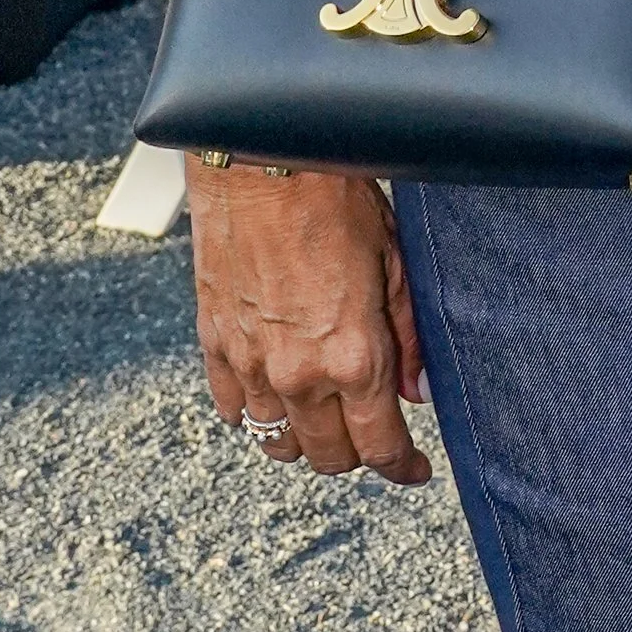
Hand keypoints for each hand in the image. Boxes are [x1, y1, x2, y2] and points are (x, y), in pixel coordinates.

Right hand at [189, 163, 431, 481]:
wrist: (262, 160)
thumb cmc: (335, 197)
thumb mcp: (395, 259)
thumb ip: (407, 335)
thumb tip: (417, 391)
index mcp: (353, 356)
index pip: (379, 447)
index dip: (402, 467)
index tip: (415, 470)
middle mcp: (298, 374)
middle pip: (328, 456)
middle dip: (358, 454)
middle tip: (376, 433)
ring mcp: (249, 365)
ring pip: (277, 443)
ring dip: (306, 440)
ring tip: (328, 416)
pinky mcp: (215, 344)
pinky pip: (233, 410)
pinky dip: (255, 414)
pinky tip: (275, 393)